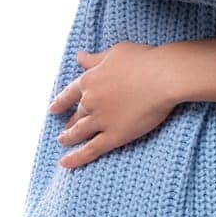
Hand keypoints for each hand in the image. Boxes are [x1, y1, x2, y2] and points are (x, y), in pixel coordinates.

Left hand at [48, 42, 182, 169]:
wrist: (162, 77)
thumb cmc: (142, 60)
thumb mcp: (114, 53)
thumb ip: (95, 59)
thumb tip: (78, 56)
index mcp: (90, 80)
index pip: (70, 93)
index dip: (60, 102)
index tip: (52, 109)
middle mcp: (90, 100)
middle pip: (77, 114)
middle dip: (70, 123)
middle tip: (64, 131)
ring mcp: (101, 119)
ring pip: (80, 132)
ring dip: (69, 138)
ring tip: (62, 142)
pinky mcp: (114, 135)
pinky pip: (91, 149)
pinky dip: (77, 157)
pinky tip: (66, 163)